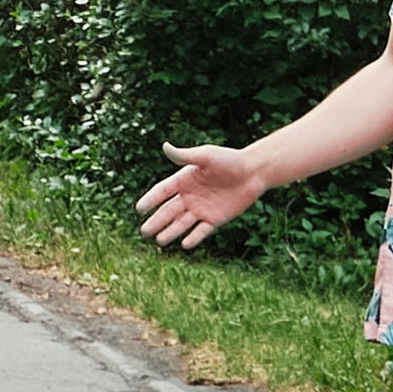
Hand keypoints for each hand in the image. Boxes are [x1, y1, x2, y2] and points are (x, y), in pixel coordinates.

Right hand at [138, 143, 266, 248]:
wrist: (254, 172)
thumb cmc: (229, 160)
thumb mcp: (206, 156)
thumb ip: (185, 156)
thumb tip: (165, 146)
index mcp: (184, 180)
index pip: (162, 191)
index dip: (150, 200)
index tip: (139, 209)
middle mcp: (190, 196)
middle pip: (169, 211)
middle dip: (156, 221)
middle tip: (144, 232)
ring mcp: (202, 209)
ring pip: (182, 223)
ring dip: (171, 232)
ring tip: (159, 241)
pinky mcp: (215, 219)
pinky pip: (202, 231)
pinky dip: (194, 237)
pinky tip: (185, 245)